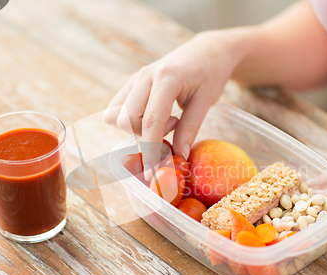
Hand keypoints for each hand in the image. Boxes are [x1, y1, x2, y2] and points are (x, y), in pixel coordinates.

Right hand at [103, 29, 247, 177]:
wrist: (207, 51)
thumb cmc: (210, 74)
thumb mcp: (206, 101)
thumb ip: (190, 129)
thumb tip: (178, 157)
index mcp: (166, 78)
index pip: (150, 120)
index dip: (150, 149)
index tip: (153, 172)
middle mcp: (145, 77)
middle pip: (126, 119)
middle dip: (145, 136)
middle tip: (173, 127)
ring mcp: (136, 79)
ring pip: (115, 115)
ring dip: (136, 128)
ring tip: (166, 120)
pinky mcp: (132, 83)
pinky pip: (117, 108)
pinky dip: (132, 120)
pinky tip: (156, 115)